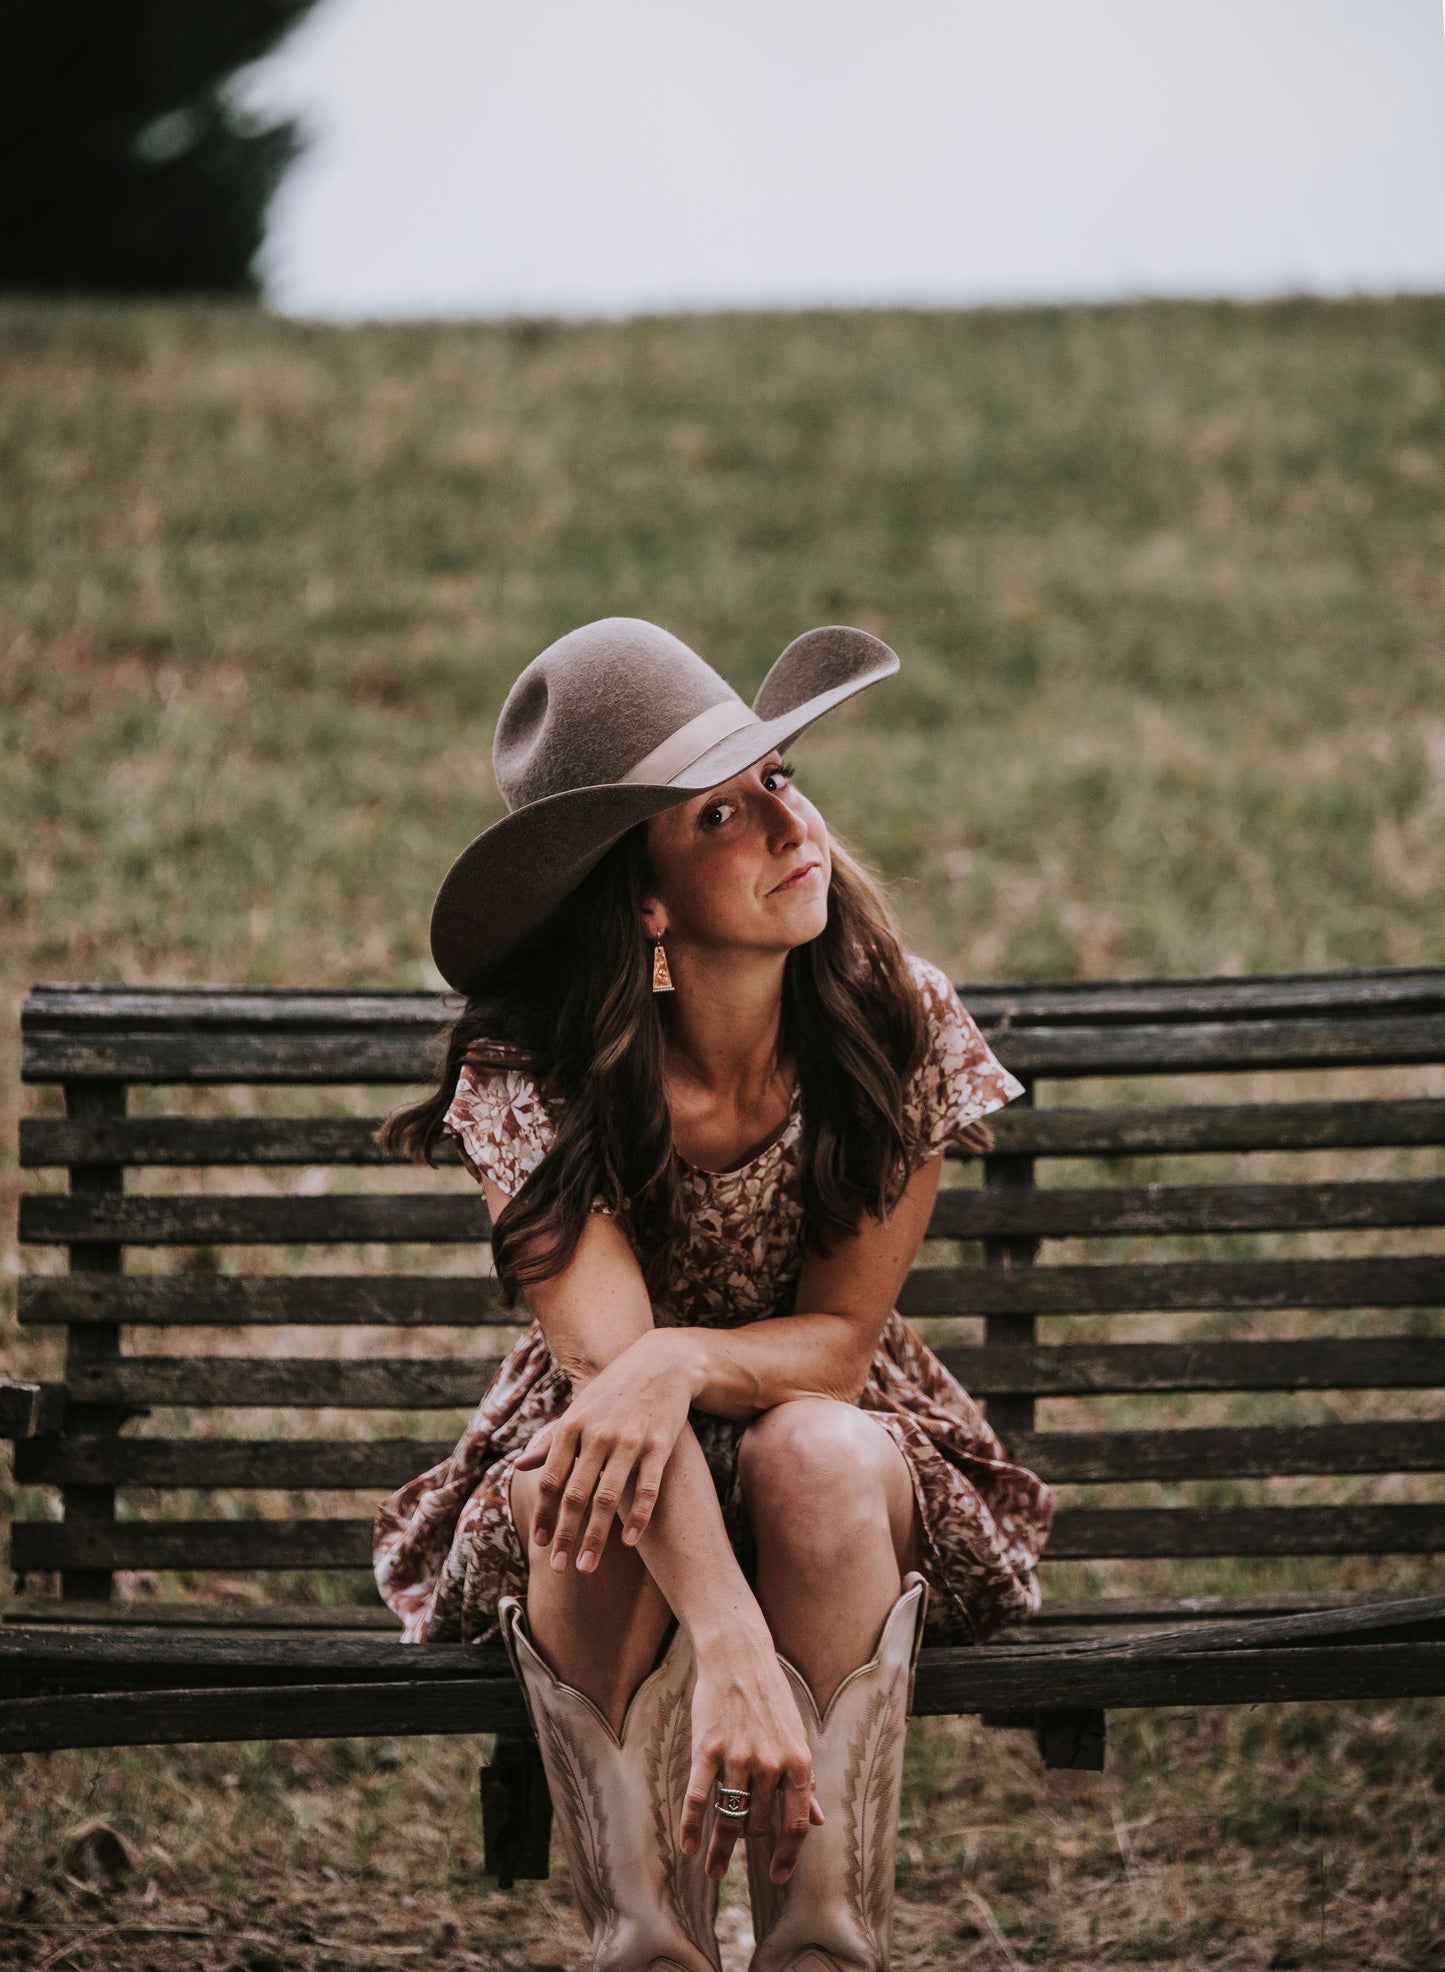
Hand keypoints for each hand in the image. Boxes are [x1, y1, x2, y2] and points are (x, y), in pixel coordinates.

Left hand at [515, 1328, 696, 1571]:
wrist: (662, 1362)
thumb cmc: (614, 1391)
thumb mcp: (579, 1409)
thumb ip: (549, 1439)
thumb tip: (520, 1467)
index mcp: (572, 1425)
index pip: (550, 1479)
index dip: (543, 1514)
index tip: (538, 1544)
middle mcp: (597, 1434)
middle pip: (575, 1495)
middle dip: (564, 1535)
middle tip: (557, 1567)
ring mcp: (629, 1439)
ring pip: (608, 1498)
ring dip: (595, 1537)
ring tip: (586, 1567)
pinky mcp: (660, 1444)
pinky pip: (646, 1488)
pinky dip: (637, 1518)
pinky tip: (628, 1542)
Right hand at [680, 1630, 823, 1883]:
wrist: (738, 1657)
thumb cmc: (771, 1699)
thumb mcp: (797, 1737)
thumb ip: (805, 1781)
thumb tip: (818, 1820)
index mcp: (798, 1761)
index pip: (797, 1824)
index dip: (788, 1856)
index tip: (779, 1879)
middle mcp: (771, 1763)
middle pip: (760, 1825)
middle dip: (751, 1836)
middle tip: (741, 1838)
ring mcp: (738, 1757)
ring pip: (731, 1819)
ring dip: (722, 1850)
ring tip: (714, 1873)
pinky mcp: (707, 1749)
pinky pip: (699, 1798)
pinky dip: (692, 1827)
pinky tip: (688, 1847)